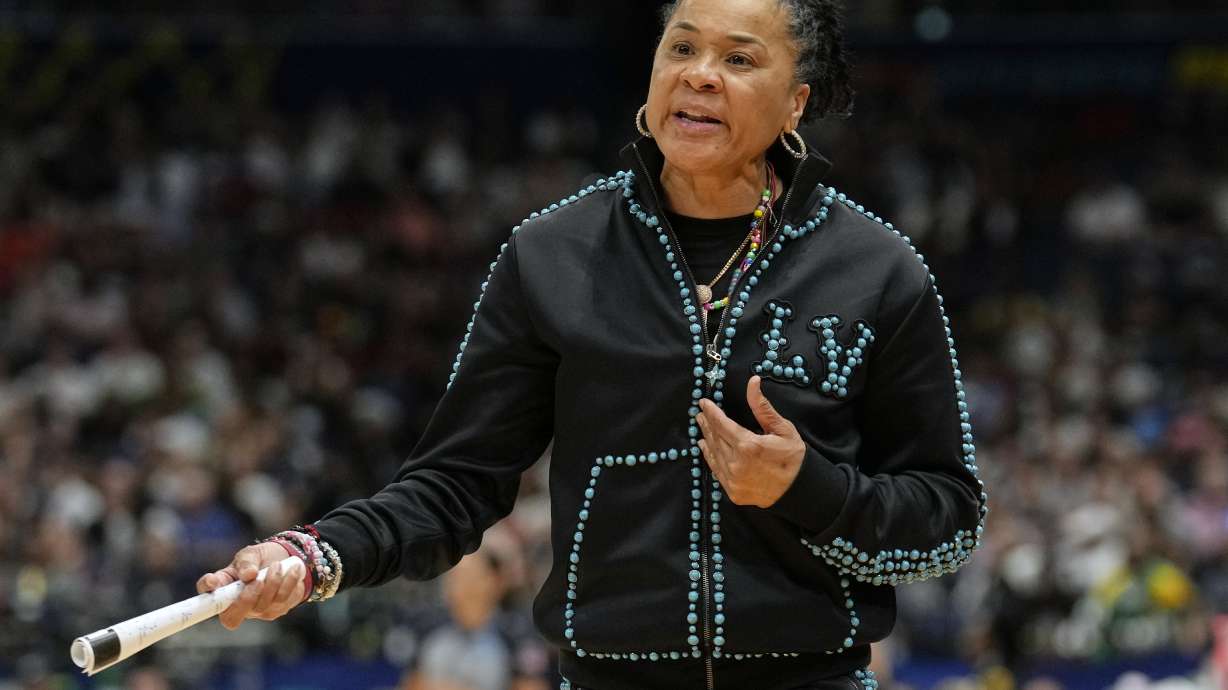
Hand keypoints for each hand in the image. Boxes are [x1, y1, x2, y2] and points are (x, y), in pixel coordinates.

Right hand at [196, 541, 306, 629]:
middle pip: (233, 617)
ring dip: (272, 584)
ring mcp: (257, 611)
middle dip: (247, 598)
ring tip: (277, 566)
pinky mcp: (277, 610)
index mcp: (223, 591)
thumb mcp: (250, 554)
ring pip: (262, 607)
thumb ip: (247, 562)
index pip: (207, 600)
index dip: (207, 595)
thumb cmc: (259, 559)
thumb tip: (248, 575)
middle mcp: (236, 606)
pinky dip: (288, 583)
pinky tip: (292, 570)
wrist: (285, 560)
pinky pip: (283, 601)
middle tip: (258, 580)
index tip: (213, 582)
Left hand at [694, 375, 805, 508]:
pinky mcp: (733, 492)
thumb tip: (752, 381)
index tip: (703, 403)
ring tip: (702, 428)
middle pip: (715, 438)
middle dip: (707, 424)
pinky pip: (716, 471)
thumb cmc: (793, 457)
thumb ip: (762, 406)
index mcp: (748, 445)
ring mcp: (733, 480)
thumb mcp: (781, 428)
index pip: (721, 424)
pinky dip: (710, 457)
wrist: (800, 489)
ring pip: (713, 454)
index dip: (711, 412)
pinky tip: (706, 448)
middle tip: (700, 413)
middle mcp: (736, 463)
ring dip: (707, 439)